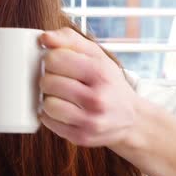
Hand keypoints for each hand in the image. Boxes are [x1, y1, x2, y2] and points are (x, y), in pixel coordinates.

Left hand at [38, 27, 141, 147]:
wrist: (132, 119)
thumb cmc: (108, 83)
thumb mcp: (96, 56)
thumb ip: (70, 40)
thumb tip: (44, 37)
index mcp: (100, 72)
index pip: (55, 58)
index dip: (51, 59)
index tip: (58, 63)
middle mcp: (97, 98)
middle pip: (48, 82)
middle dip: (49, 79)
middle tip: (59, 81)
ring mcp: (90, 121)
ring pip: (47, 104)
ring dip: (48, 98)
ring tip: (60, 96)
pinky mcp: (81, 138)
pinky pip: (48, 122)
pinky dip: (49, 115)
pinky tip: (62, 110)